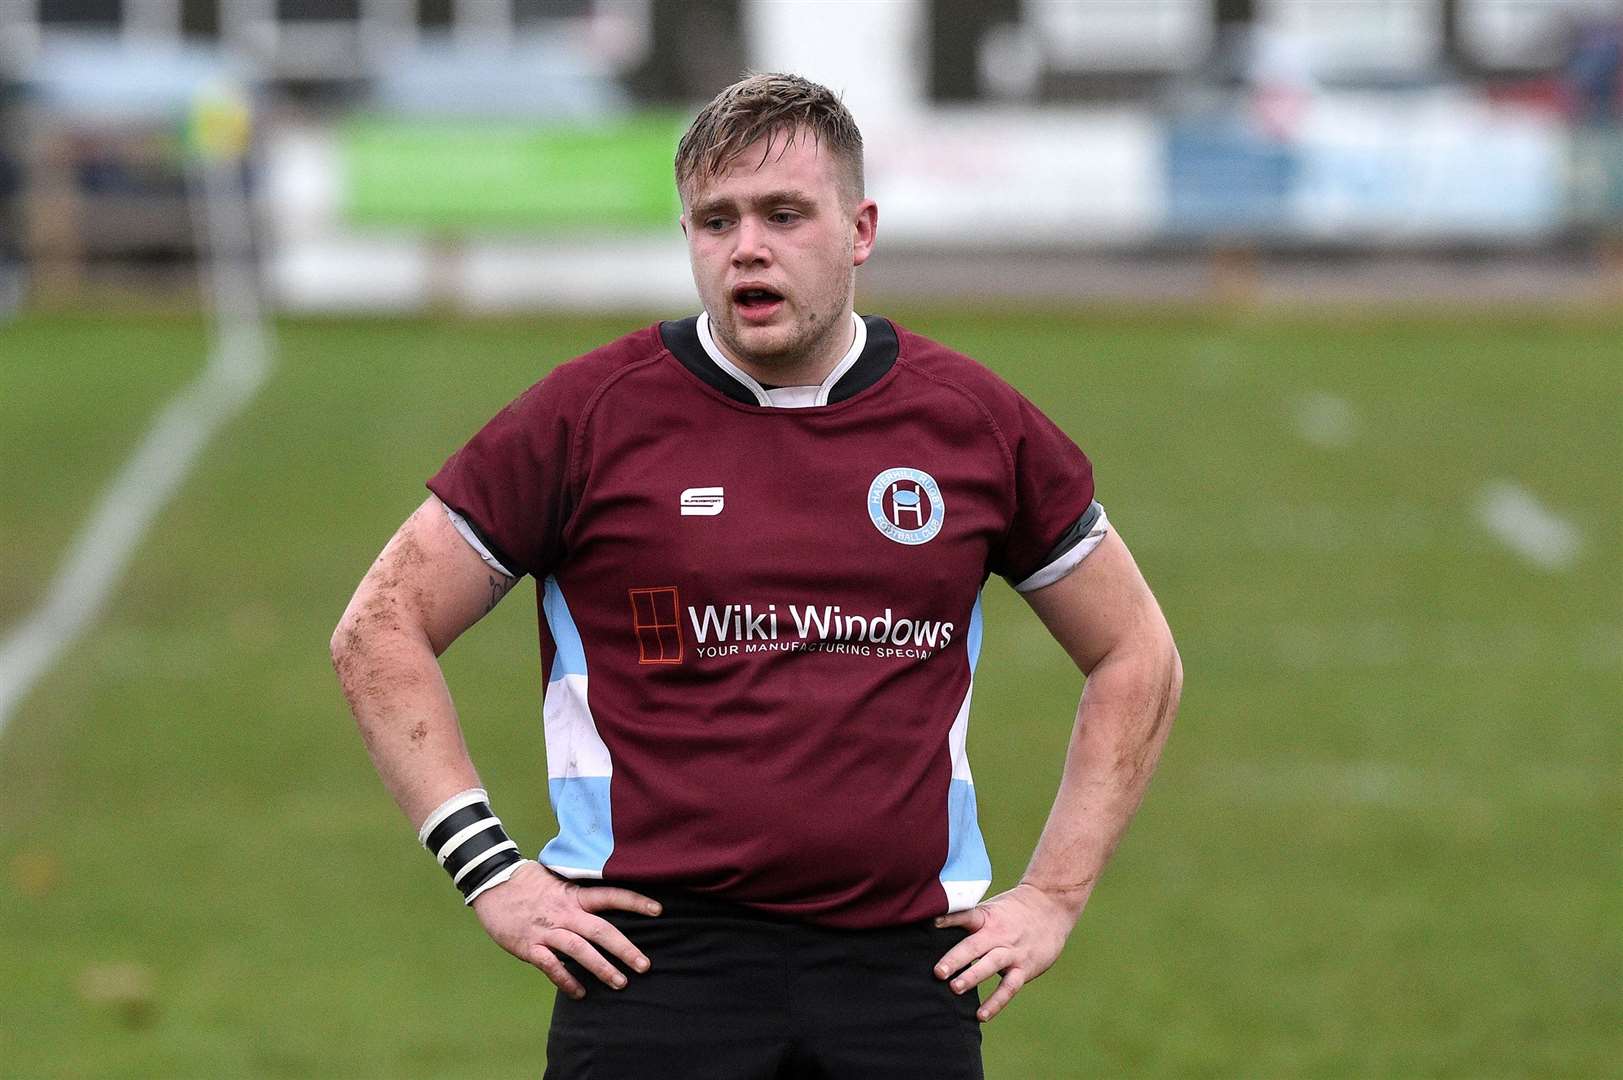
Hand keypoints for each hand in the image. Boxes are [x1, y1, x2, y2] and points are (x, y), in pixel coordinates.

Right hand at [471, 861, 661, 998]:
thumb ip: (579, 894)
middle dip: (624, 949)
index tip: (658, 911)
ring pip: (579, 951)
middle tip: (645, 966)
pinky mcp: (528, 946)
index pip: (611, 896)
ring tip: (620, 983)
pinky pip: (551, 966)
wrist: (492, 882)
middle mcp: (564, 913)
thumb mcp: (558, 880)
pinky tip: (580, 993)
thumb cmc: (528, 882)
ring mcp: (547, 930)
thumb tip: (604, 900)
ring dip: (601, 968)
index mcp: (574, 895)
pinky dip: (566, 980)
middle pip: (601, 930)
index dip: (635, 902)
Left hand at [933, 882, 1076, 1021]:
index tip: (932, 923)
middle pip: (975, 946)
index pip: (967, 915)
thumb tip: (931, 927)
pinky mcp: (1024, 968)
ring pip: (992, 965)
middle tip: (938, 971)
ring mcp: (1012, 952)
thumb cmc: (1012, 910)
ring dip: (973, 977)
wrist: (1051, 906)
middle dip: (956, 958)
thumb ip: (968, 921)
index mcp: (987, 917)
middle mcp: (999, 934)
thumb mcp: (991, 908)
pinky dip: (996, 1002)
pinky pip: (1009, 987)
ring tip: (954, 989)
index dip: (950, 918)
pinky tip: (981, 1016)